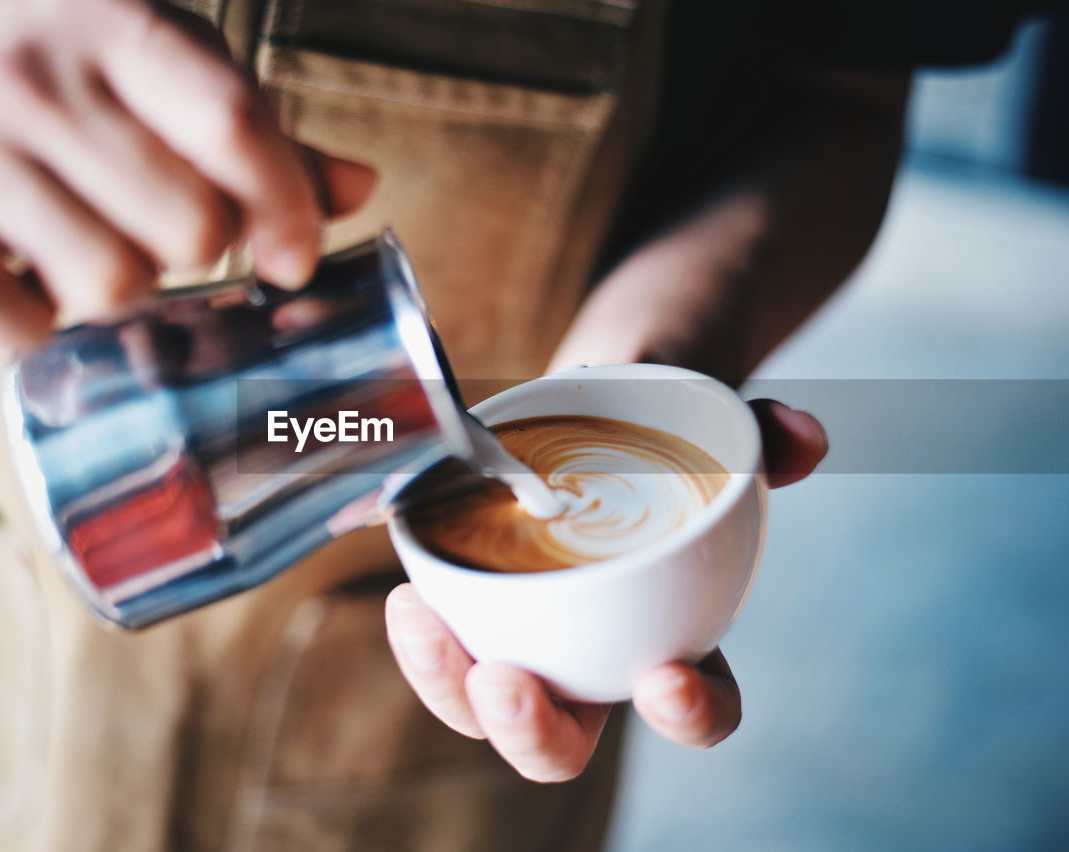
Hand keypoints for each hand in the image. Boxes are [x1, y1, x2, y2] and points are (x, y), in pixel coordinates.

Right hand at [0, 0, 375, 345]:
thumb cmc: (65, 62)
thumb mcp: (164, 62)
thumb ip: (259, 132)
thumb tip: (358, 188)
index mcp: (117, 27)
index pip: (230, 124)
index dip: (284, 207)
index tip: (294, 258)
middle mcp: (35, 81)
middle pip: (186, 226)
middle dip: (197, 248)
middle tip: (164, 229)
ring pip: (111, 284)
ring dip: (124, 289)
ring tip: (98, 244)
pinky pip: (14, 322)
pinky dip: (41, 324)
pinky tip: (35, 277)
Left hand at [386, 399, 826, 781]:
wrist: (598, 408)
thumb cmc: (666, 439)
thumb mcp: (718, 431)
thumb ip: (765, 438)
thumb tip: (802, 436)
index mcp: (673, 637)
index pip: (699, 705)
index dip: (690, 714)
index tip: (665, 678)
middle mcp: (596, 659)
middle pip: (564, 740)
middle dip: (531, 732)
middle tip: (507, 682)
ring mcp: (530, 640)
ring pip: (481, 706)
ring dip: (447, 683)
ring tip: (421, 622)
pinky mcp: (472, 607)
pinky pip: (444, 646)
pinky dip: (422, 634)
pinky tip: (410, 598)